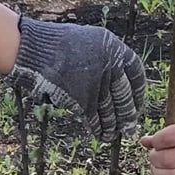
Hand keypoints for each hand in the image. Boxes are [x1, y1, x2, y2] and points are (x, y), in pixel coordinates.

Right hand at [8, 17, 146, 141]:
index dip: (137, 92)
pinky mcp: (82, 98)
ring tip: (113, 134)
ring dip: (112, 125)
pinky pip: (94, 117)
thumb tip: (119, 78)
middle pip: (124, 95)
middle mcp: (110, 66)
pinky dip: (97, 127)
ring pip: (110, 110)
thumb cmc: (59, 43)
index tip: (136, 102)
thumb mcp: (91, 40)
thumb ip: (107, 57)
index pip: (136, 75)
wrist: (37, 49)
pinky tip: (99, 134)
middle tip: (128, 126)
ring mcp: (97, 83)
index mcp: (115, 49)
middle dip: (127, 113)